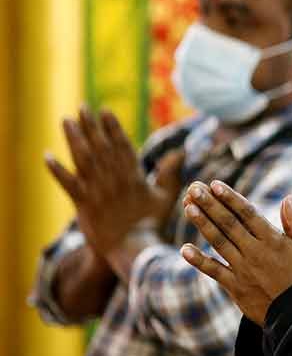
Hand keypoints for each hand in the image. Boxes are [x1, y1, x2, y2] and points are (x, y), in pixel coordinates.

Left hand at [45, 106, 183, 257]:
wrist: (133, 248)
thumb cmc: (151, 224)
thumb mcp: (166, 197)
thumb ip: (170, 173)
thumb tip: (180, 152)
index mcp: (134, 175)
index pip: (122, 144)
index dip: (112, 127)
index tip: (105, 110)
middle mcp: (114, 179)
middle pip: (100, 146)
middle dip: (91, 125)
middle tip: (82, 107)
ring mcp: (98, 191)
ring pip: (83, 158)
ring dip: (74, 138)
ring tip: (66, 121)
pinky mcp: (83, 205)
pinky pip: (67, 184)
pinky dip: (57, 170)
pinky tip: (47, 156)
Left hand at [180, 180, 291, 324]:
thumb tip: (288, 199)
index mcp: (273, 240)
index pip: (247, 213)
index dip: (230, 198)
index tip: (215, 184)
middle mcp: (254, 252)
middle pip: (228, 223)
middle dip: (210, 204)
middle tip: (194, 188)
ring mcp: (242, 270)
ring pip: (218, 242)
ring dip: (202, 223)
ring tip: (188, 207)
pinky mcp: (235, 287)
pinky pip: (214, 271)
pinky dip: (199, 261)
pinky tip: (185, 249)